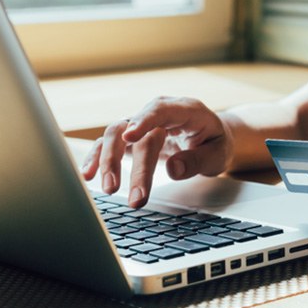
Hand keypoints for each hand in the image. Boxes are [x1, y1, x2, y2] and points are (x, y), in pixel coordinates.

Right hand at [82, 96, 232, 206]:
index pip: (160, 109)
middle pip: (134, 129)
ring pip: (116, 134)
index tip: (130, 137)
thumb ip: (198, 160)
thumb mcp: (218, 153)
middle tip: (135, 197)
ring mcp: (143, 124)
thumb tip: (172, 169)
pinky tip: (89, 174)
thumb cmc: (214, 143)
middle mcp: (159, 114)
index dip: (144, 120)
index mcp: (185, 110)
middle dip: (130, 163)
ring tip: (108, 189)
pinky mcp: (133, 137)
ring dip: (108, 161)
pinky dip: (98, 157)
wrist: (210, 138)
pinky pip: (111, 144)